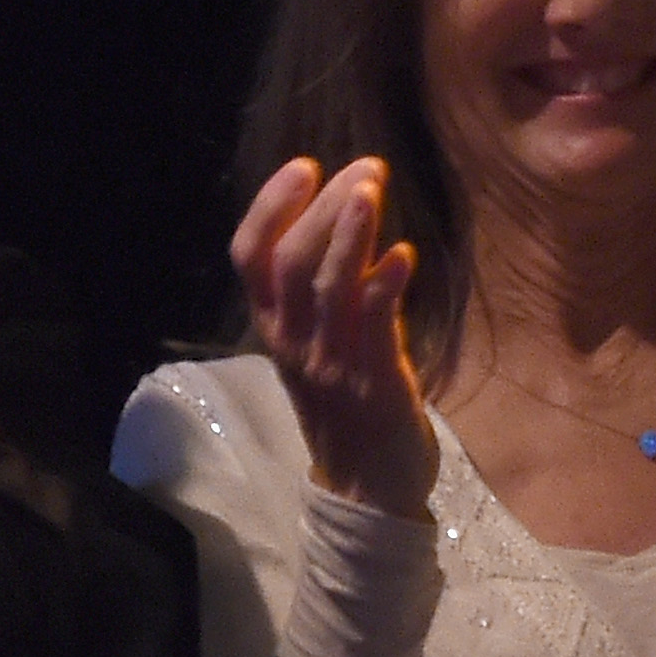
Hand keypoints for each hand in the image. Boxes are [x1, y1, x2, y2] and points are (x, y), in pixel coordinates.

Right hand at [235, 157, 437, 518]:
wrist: (370, 490)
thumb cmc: (348, 408)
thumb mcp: (320, 344)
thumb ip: (328, 292)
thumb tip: (355, 228)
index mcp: (274, 328)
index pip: (250, 255)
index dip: (270, 206)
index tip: (303, 166)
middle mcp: (293, 341)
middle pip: (289, 259)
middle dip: (322, 206)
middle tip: (364, 168)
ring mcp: (330, 362)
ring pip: (326, 285)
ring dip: (350, 232)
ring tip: (371, 188)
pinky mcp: (372, 381)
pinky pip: (374, 324)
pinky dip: (386, 284)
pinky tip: (405, 255)